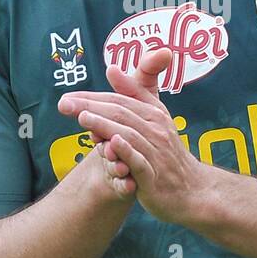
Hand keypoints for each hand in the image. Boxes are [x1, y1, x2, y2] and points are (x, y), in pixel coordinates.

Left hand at [56, 47, 207, 224]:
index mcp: (154, 114)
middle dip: (91, 107)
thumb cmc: (167, 152)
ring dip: (105, 125)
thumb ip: (133, 93)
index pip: (120, 100)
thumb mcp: (154, 118)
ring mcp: (157, 153)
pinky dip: (127, 151)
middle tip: (65, 104)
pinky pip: (140, 161)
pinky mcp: (154, 176)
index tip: (68, 96)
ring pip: (128, 134)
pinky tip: (112, 144)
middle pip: (121, 113)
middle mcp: (156, 130)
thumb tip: (112, 68)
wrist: (191, 190)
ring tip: (82, 118)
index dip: (93, 97)